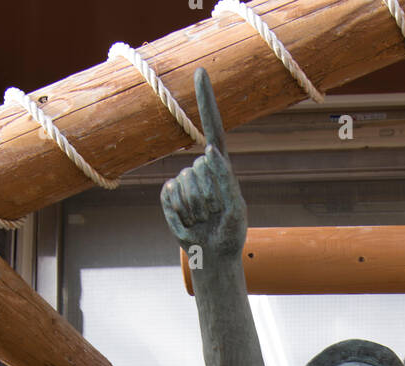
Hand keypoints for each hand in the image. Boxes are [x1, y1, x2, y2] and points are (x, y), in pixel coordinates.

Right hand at [160, 68, 246, 258]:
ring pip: (185, 184)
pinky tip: (189, 223)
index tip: (200, 72)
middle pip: (200, 168)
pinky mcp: (168, 194)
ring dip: (196, 208)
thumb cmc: (230, 231)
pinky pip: (170, 195)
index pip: (213, 127)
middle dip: (209, 196)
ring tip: (204, 220)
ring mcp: (183, 179)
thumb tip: (208, 149)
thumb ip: (225, 179)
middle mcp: (201, 167)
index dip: (206, 101)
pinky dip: (179, 213)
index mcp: (221, 165)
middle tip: (215, 215)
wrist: (213, 254)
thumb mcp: (235, 206)